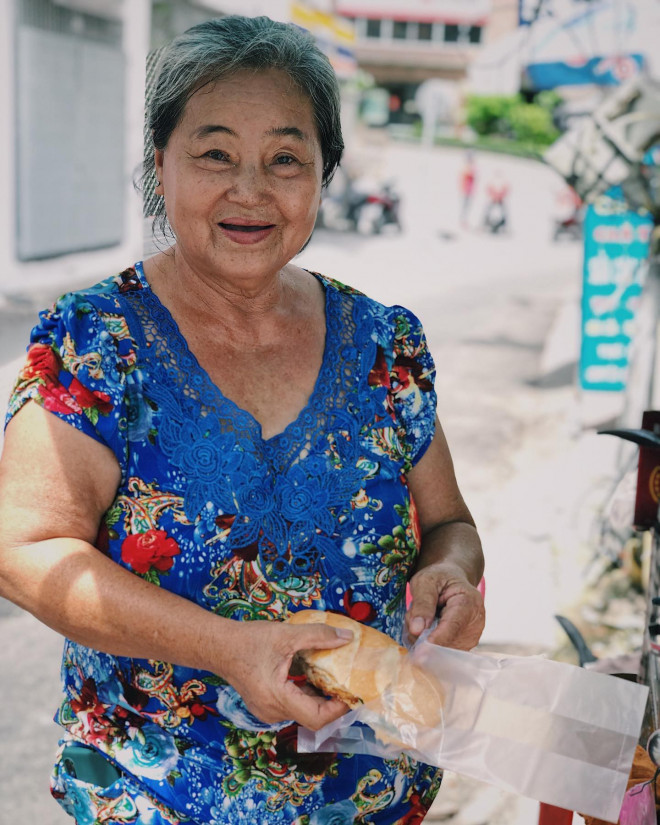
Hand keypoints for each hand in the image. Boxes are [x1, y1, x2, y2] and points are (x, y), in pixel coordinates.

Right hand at [221, 619, 352, 729]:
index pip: (316, 718)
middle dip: (332, 702)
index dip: (339, 709)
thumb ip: (318, 636)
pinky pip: (292, 706)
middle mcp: (272, 712)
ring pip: (302, 712)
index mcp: (277, 698)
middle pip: (311, 717)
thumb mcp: (287, 634)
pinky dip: (306, 694)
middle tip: (348, 683)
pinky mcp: (265, 706)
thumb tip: (347, 637)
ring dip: (319, 697)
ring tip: (334, 677)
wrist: (219, 646)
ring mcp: (267, 711)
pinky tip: (312, 675)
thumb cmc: (249, 640)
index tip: (352, 692)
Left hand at [405, 562, 484, 649]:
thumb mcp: (425, 582)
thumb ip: (421, 604)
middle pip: (447, 642)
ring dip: (424, 641)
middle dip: (423, 637)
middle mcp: (476, 623)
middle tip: (412, 616)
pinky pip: (442, 654)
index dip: (436, 640)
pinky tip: (426, 628)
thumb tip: (416, 630)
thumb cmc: (439, 578)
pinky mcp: (464, 646)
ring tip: (422, 618)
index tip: (419, 653)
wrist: (452, 580)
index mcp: (468, 602)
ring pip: (442, 651)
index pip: (453, 626)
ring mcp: (472, 637)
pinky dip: (429, 645)